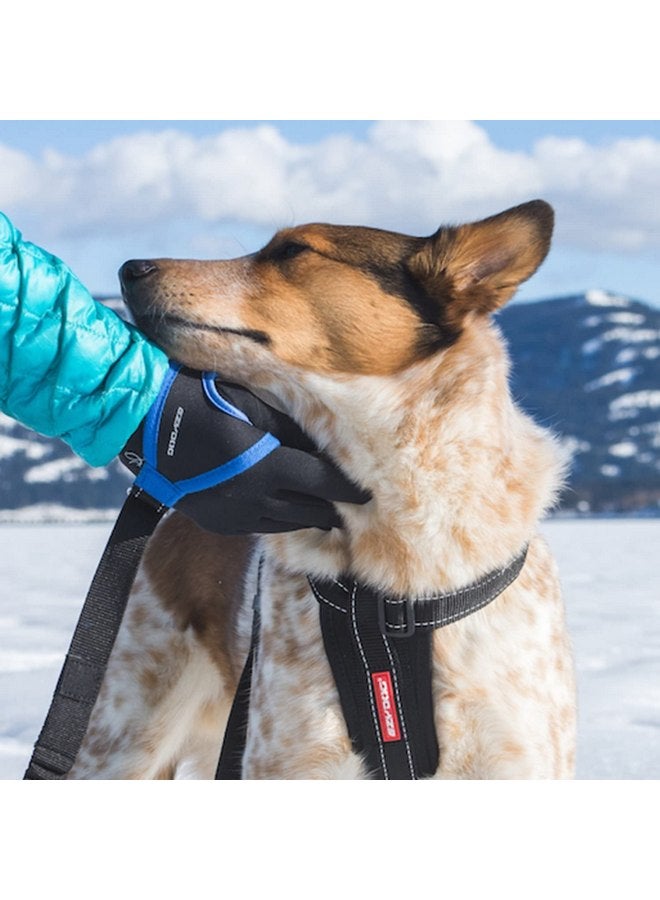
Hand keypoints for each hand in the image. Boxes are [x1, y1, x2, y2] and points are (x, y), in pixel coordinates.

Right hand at [120, 364, 369, 533]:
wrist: (146, 421)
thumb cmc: (203, 401)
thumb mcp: (255, 408)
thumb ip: (290, 433)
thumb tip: (320, 450)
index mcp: (266, 467)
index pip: (322, 483)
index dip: (348, 489)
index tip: (368, 493)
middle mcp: (252, 499)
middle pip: (308, 512)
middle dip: (332, 509)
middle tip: (350, 507)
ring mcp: (232, 514)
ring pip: (284, 525)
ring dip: (307, 518)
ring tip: (326, 515)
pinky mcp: (216, 521)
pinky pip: (258, 527)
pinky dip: (278, 520)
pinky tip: (286, 513)